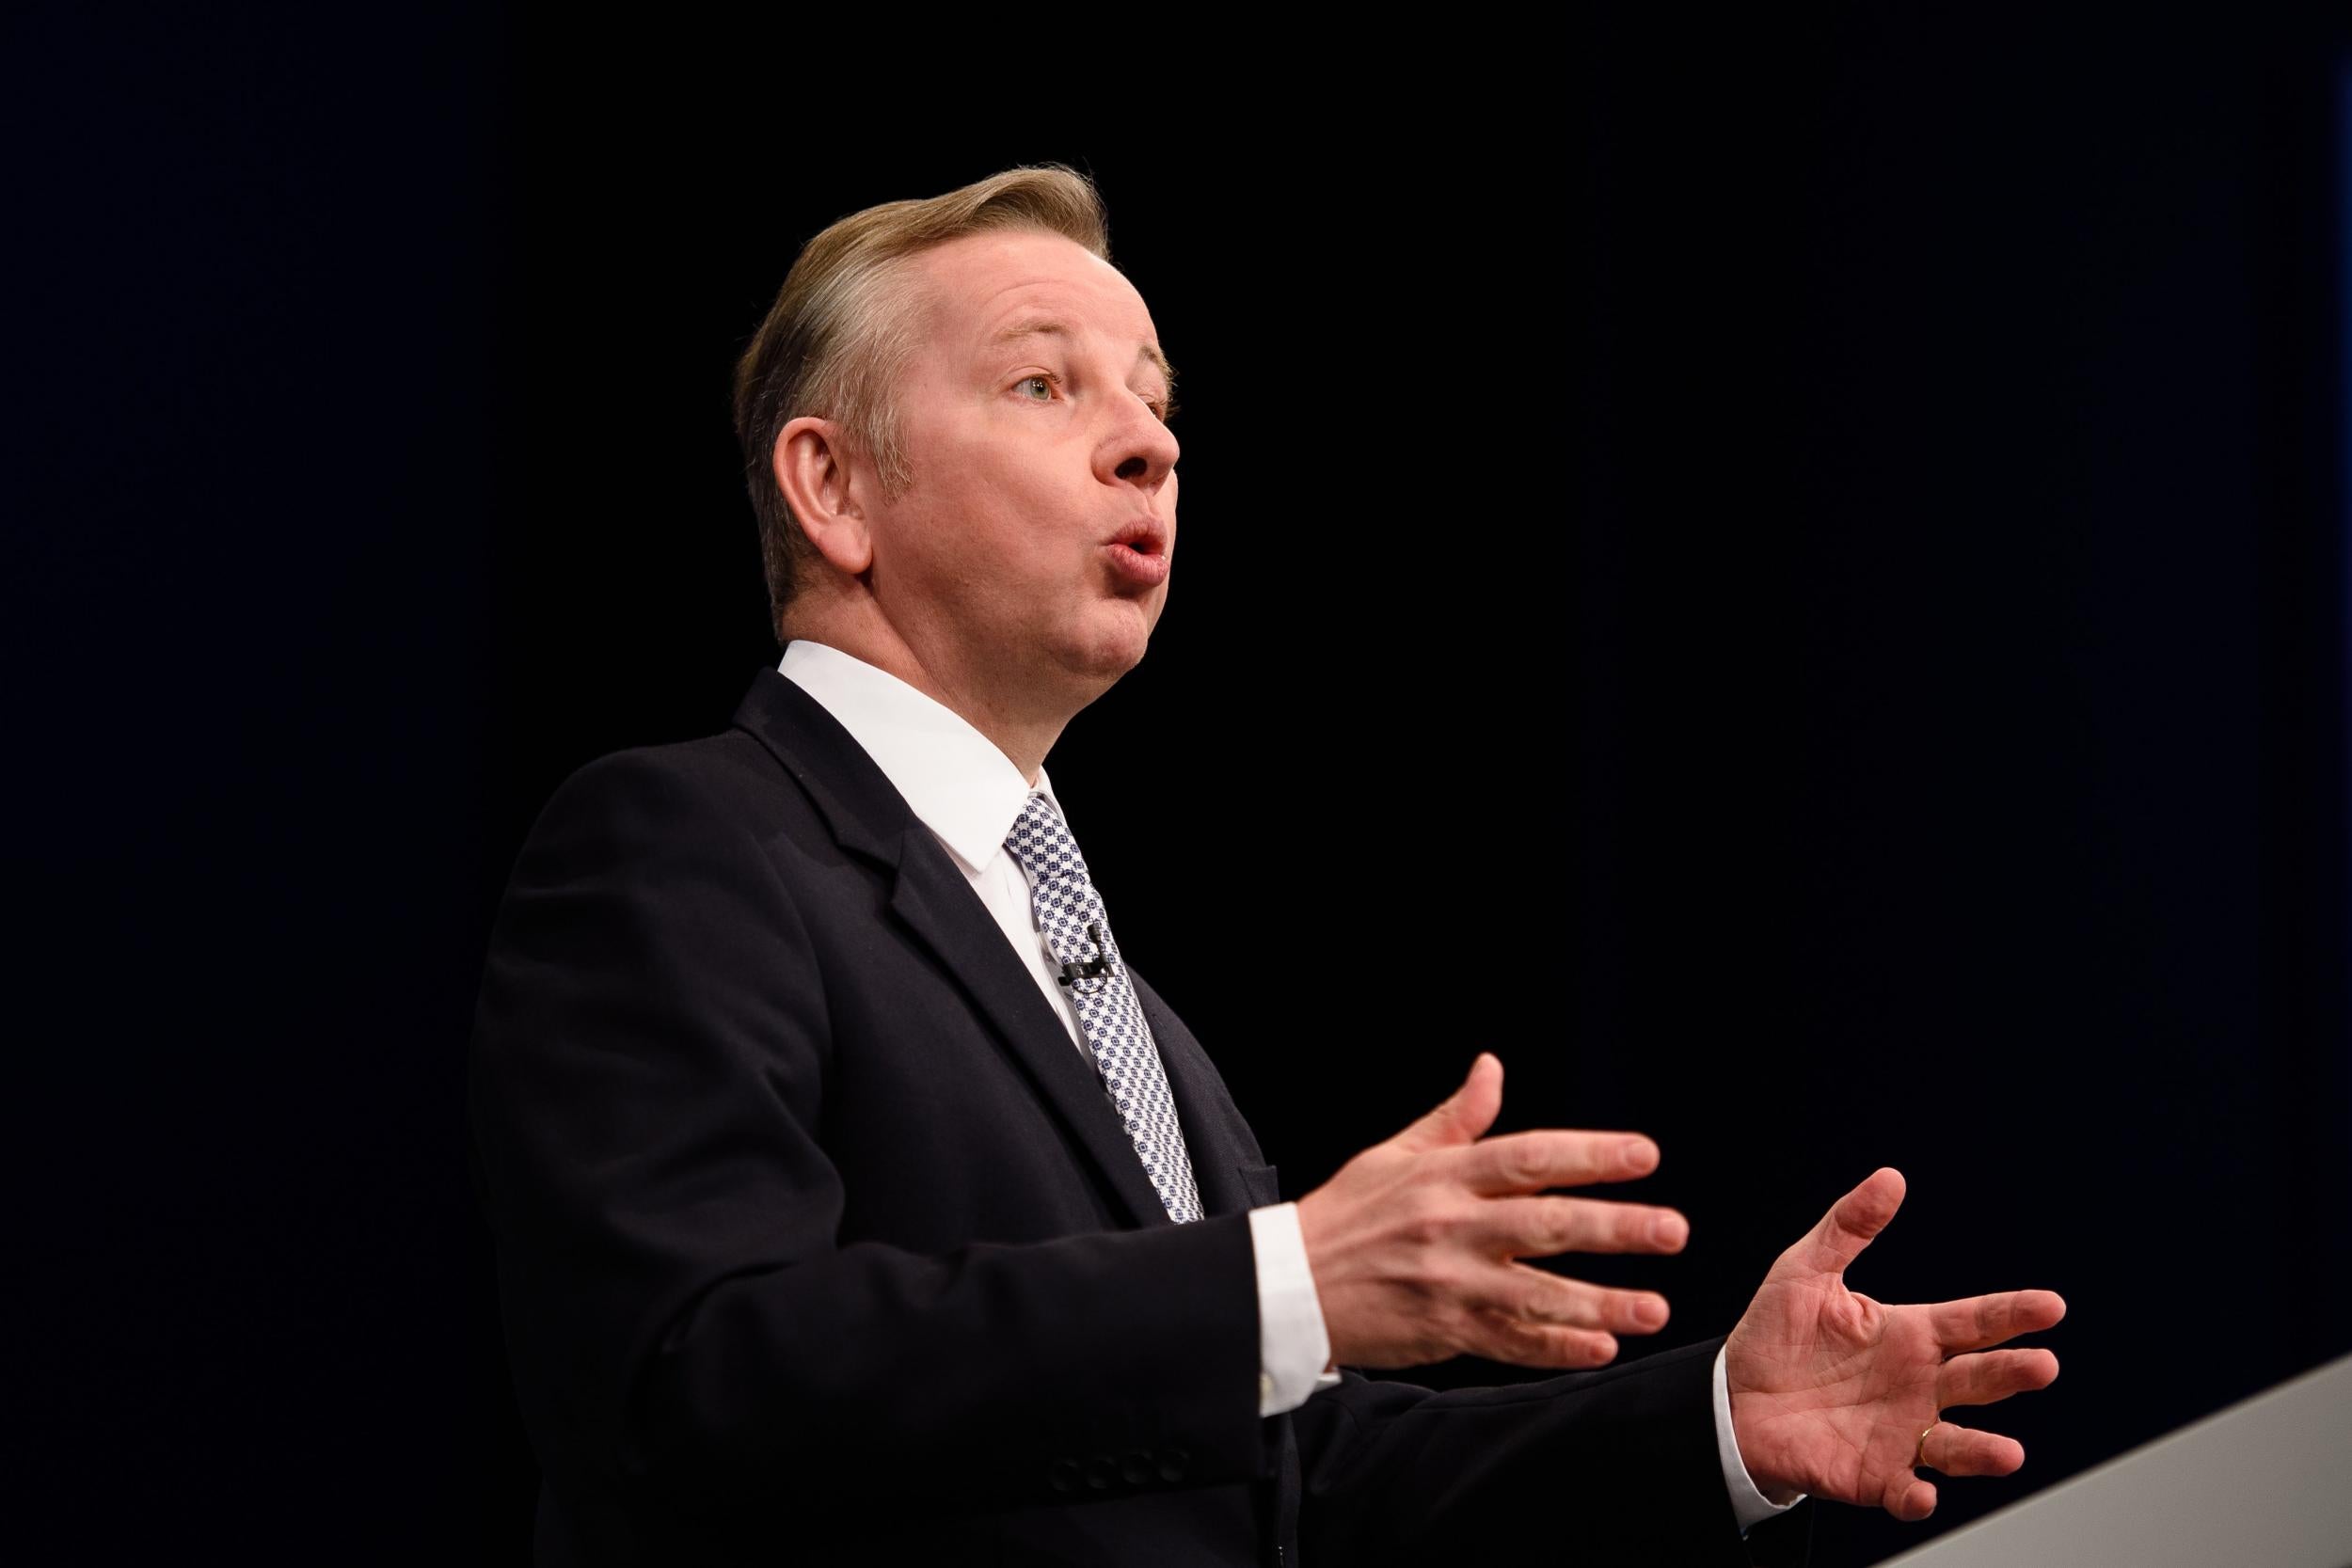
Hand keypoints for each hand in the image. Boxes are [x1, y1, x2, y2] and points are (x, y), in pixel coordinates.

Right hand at [1294, 1052, 1688, 1370]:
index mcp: (1443, 1175)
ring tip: (1656, 1307)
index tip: (1645, 1155)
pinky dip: (1554, 1347)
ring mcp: (1447, 1282)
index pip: (1528, 1157)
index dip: (1589, 1154)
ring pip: (1536, 1292)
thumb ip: (1455, 1118)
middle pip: (1545, 1224)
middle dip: (1615, 1226)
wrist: (1286, 1284)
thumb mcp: (1395, 1155)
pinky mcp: (1441, 1330)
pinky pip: (1508, 1342)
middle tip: (1674, 1228)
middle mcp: (1450, 1225)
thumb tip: (1492, 1066)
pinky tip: (1600, 1349)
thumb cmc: (1346, 1214)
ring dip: (1600, 1301)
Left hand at [1725, 1168, 2064, 1519]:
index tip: (2052, 1305)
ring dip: (1983, 1451)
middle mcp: (1919, 1387)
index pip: (1973, 1322)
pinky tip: (1920, 1494)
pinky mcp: (1874, 1476)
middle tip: (2042, 1366)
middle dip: (2013, 1374)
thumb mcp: (1806, 1271)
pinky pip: (1903, 1491)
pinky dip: (1915, 1496)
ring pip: (1956, 1446)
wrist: (1732, 1399)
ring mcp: (1902, 1435)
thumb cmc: (1777, 1335)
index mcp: (1911, 1336)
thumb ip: (1849, 1227)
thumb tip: (1891, 1177)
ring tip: (2009, 1452)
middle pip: (1979, 1380)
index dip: (2012, 1314)